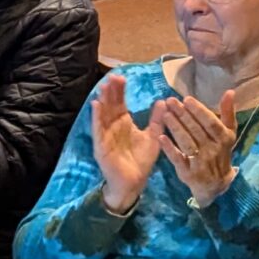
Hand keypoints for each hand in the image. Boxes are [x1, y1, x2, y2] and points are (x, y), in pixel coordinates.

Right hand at [88, 75, 162, 214]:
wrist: (133, 183)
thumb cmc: (141, 160)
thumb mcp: (153, 136)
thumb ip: (157, 119)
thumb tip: (163, 100)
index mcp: (124, 123)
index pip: (120, 103)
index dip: (120, 90)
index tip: (121, 76)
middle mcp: (113, 126)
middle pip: (111, 105)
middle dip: (111, 91)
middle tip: (113, 76)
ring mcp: (105, 135)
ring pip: (103, 114)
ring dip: (102, 100)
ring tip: (103, 86)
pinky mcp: (101, 145)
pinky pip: (97, 129)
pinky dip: (96, 117)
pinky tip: (96, 104)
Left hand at [154, 91, 239, 204]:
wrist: (216, 184)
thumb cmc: (220, 152)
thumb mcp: (228, 133)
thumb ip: (228, 113)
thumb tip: (230, 91)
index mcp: (223, 139)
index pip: (211, 123)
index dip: (199, 111)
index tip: (186, 99)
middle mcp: (213, 151)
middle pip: (196, 131)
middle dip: (183, 115)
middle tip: (170, 101)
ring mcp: (200, 163)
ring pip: (187, 143)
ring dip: (175, 128)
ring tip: (165, 114)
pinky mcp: (188, 173)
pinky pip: (178, 159)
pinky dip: (170, 149)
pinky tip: (160, 137)